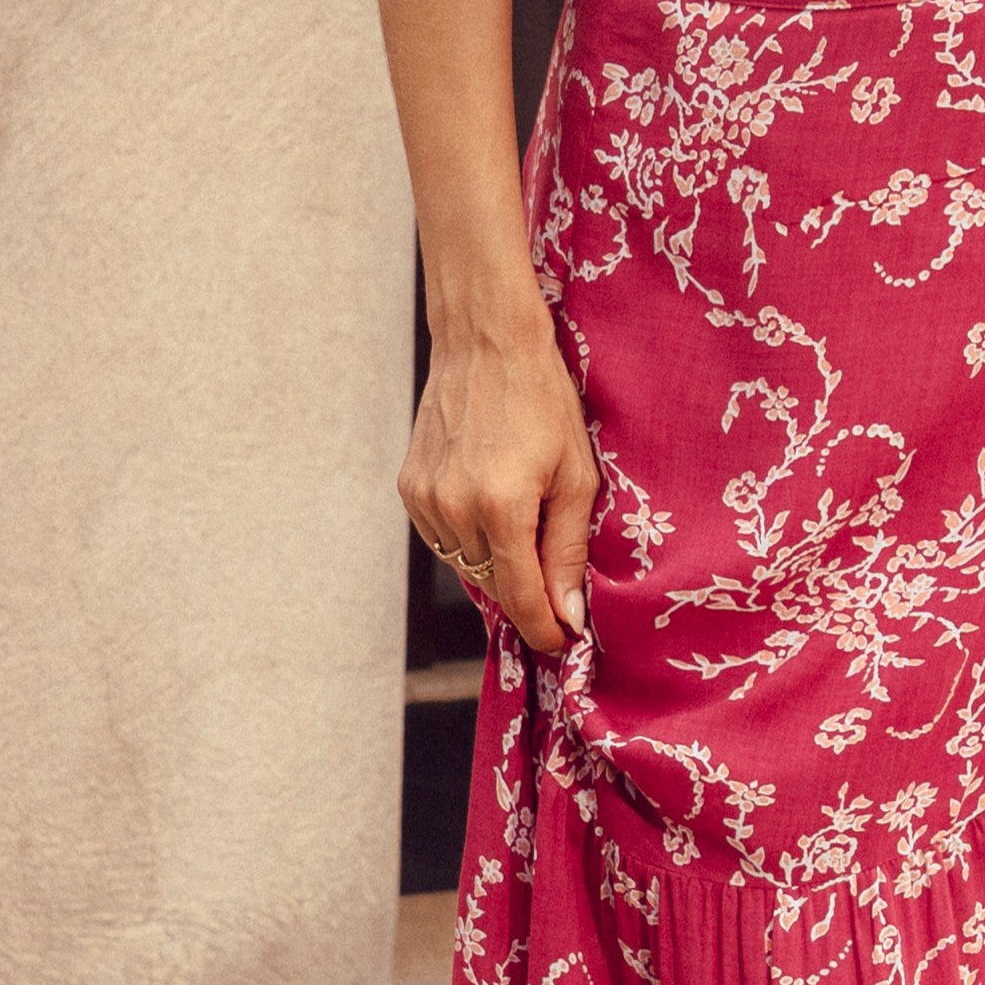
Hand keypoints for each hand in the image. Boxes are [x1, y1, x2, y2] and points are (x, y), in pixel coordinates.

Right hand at [403, 317, 598, 662]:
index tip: (563, 641)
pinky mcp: (409, 488)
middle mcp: (454, 509)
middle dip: (526, 592)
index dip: (544, 628)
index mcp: (501, 507)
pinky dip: (470, 539)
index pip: (520, 597)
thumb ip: (568, 550)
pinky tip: (492, 508)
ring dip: (497, 564)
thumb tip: (569, 617)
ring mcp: (425, 500)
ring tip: (526, 525)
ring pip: (466, 565)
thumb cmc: (543, 402)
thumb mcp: (575, 475)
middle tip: (557, 580)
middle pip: (493, 586)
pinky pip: (443, 540)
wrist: (486, 343)